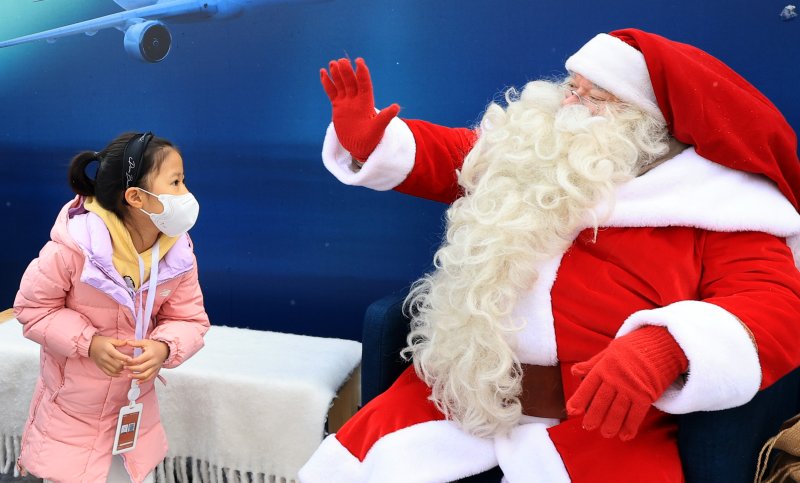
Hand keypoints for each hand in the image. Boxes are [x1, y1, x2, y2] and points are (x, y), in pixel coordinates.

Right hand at [89, 335, 130, 376]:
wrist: (89, 346)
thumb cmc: (101, 342)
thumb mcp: (110, 340)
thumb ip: (119, 342)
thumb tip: (128, 341)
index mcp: (107, 350)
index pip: (117, 355)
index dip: (124, 358)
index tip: (131, 360)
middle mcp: (104, 358)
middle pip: (116, 365)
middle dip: (124, 365)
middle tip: (130, 364)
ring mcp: (102, 363)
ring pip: (113, 370)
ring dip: (121, 370)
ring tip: (126, 367)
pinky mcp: (100, 367)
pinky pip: (108, 373)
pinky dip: (115, 375)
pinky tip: (120, 373)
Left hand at [124, 339, 169, 382]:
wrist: (165, 349)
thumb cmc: (154, 345)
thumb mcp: (146, 342)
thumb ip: (136, 343)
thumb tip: (127, 341)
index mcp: (150, 354)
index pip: (139, 360)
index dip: (130, 362)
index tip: (123, 362)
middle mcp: (153, 362)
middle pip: (141, 368)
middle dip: (132, 369)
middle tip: (124, 368)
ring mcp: (155, 367)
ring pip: (146, 375)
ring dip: (136, 377)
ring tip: (129, 376)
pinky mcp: (156, 370)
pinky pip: (150, 377)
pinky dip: (143, 381)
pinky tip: (137, 382)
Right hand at [320, 57, 399, 160]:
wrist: (359, 147)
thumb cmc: (371, 139)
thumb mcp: (378, 129)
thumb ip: (385, 117)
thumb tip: (397, 107)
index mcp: (367, 102)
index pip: (364, 84)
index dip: (362, 73)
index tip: (359, 61)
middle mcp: (357, 99)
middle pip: (351, 82)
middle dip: (347, 72)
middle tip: (342, 61)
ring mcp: (346, 102)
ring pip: (341, 84)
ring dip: (337, 74)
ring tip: (333, 63)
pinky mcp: (338, 106)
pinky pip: (332, 92)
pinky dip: (327, 83)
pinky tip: (323, 72)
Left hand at [566, 325, 687, 440]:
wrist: (661, 343)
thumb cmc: (632, 348)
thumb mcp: (609, 351)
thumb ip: (593, 364)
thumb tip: (574, 372)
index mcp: (604, 367)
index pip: (588, 386)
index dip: (579, 399)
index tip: (572, 411)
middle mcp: (615, 378)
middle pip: (601, 401)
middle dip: (594, 416)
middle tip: (589, 427)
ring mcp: (631, 387)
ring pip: (617, 411)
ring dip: (611, 425)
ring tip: (606, 433)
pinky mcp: (646, 395)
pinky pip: (636, 414)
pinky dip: (630, 426)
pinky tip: (625, 435)